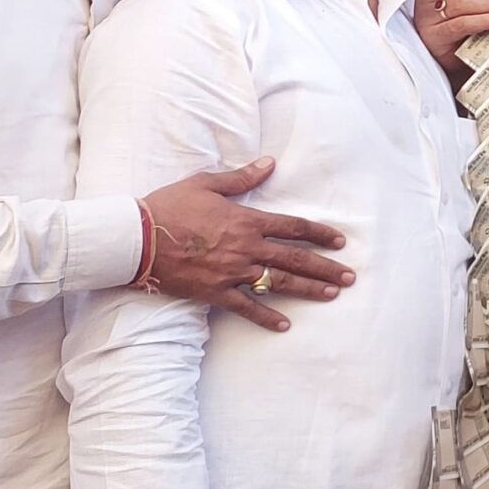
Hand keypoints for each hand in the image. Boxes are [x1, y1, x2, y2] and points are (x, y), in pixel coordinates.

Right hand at [141, 157, 354, 332]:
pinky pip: (246, 307)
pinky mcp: (215, 292)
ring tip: (332, 294)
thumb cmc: (169, 206)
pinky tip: (285, 326)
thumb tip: (270, 163)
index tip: (340, 242)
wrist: (137, 237)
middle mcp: (246, 248)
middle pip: (295, 258)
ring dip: (308, 289)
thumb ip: (242, 177)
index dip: (319, 234)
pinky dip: (266, 317)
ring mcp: (232, 272)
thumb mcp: (206, 184)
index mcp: (246, 220)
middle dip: (326, 267)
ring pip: (279, 283)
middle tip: (350, 276)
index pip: (293, 227)